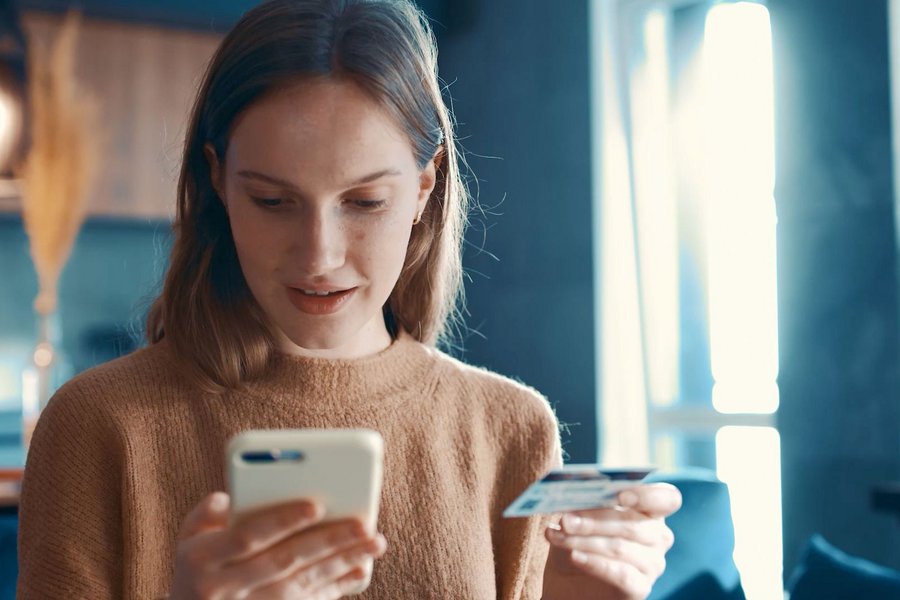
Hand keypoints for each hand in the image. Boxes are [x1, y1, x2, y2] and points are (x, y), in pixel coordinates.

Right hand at [168, 492, 386, 598]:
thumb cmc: (194, 569)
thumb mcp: (187, 539)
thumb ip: (207, 514)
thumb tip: (232, 497)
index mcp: (203, 559)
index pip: (247, 536)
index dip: (282, 520)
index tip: (316, 504)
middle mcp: (226, 588)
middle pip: (285, 561)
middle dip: (327, 541)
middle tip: (363, 523)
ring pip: (304, 583)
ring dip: (343, 562)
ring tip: (374, 541)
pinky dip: (337, 586)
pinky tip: (360, 569)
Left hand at [542, 483, 681, 599]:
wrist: (571, 580)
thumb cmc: (579, 539)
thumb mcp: (579, 515)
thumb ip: (585, 498)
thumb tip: (580, 482)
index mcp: (650, 510)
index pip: (667, 498)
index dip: (647, 495)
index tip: (620, 495)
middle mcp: (658, 537)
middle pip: (632, 524)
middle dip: (594, 520)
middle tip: (565, 519)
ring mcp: (653, 564)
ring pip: (620, 548)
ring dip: (584, 540)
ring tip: (557, 536)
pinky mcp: (640, 588)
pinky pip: (621, 574)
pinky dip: (594, 563)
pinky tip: (574, 556)